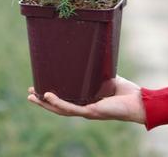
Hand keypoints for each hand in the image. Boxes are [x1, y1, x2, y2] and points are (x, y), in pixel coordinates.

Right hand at [28, 76, 145, 123]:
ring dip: (45, 103)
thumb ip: (95, 71)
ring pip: (61, 109)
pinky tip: (48, 96)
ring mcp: (86, 111)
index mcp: (86, 102)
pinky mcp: (91, 111)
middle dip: (43, 101)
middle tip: (29, 93)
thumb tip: (88, 55)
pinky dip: (58, 102)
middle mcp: (84, 108)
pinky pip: (71, 108)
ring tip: (32, 96)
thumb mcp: (105, 78)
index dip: (51, 97)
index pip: (65, 100)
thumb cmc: (124, 92)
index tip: (39, 88)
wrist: (138, 102)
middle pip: (58, 107)